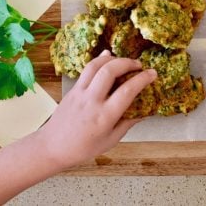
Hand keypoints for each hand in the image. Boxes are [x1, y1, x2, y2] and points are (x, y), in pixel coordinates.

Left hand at [41, 50, 156, 168]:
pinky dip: (99, 60)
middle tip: (138, 65)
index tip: (152, 73)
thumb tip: (145, 111)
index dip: (142, 79)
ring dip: (112, 58)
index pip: (127, 91)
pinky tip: (107, 57)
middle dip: (127, 62)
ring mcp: (80, 92)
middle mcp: (92, 100)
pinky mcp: (73, 88)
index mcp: (104, 117)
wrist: (53, 146)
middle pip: (110, 71)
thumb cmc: (83, 148)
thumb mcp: (110, 140)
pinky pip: (86, 69)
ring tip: (123, 61)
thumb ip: (128, 123)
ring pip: (96, 65)